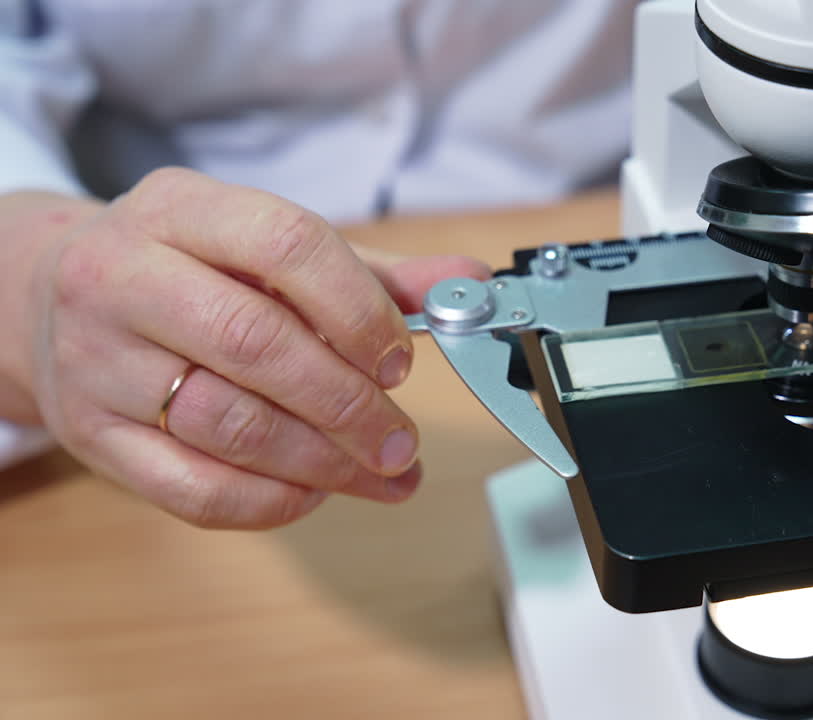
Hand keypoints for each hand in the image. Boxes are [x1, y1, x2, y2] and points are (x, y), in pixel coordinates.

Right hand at [10, 169, 486, 527]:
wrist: (42, 297)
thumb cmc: (182, 270)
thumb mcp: (263, 246)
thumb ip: (369, 272)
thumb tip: (467, 284)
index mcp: (181, 210)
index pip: (286, 246)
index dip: (359, 309)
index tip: (401, 360)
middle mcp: (124, 277)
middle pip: (256, 344)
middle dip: (348, 404)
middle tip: (401, 440)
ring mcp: (97, 360)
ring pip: (228, 424)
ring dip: (323, 462)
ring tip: (381, 473)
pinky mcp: (91, 435)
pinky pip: (190, 489)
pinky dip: (269, 501)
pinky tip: (315, 493)